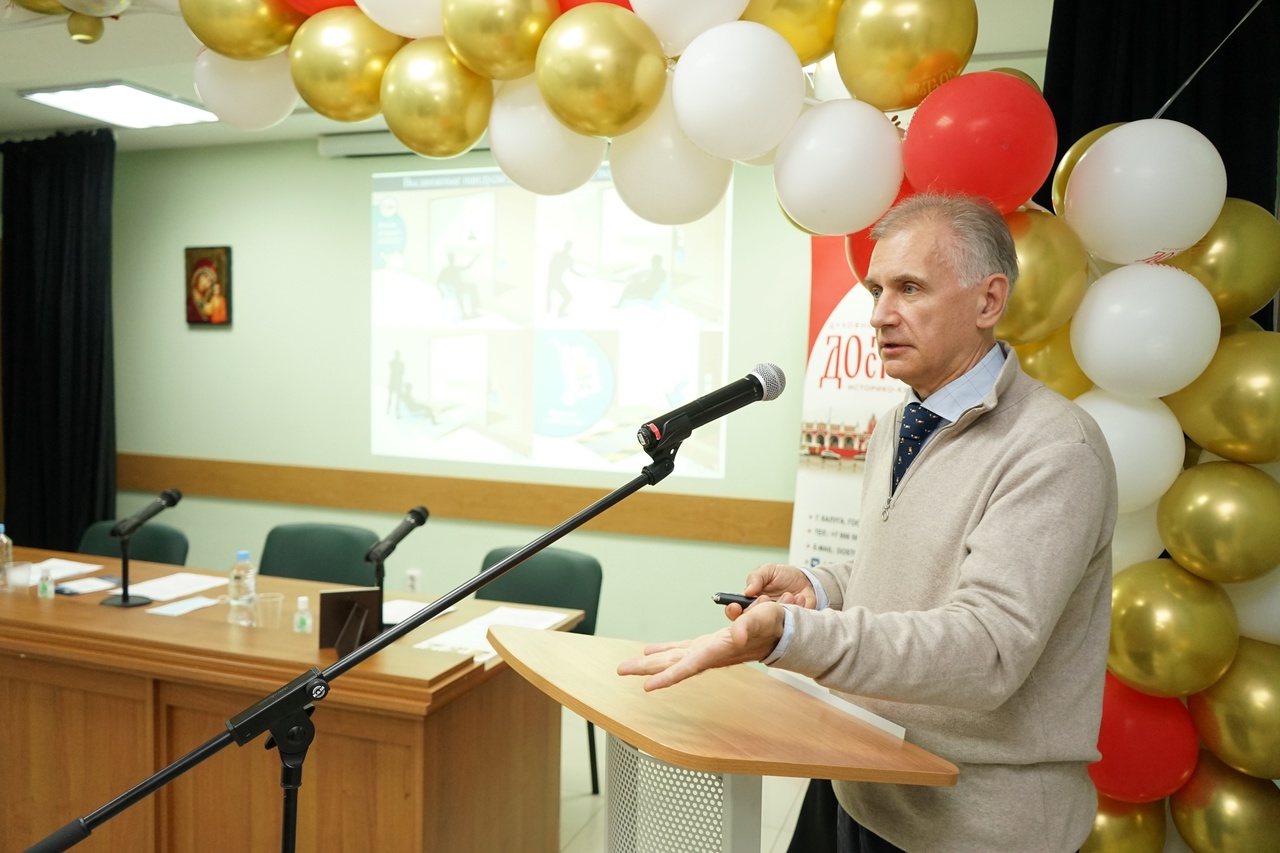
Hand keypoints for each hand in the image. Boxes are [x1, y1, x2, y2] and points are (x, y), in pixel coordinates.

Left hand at [617, 602, 784, 690]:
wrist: (782, 631)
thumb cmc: (773, 624)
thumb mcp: (762, 619)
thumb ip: (749, 626)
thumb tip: (737, 634)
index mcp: (719, 651)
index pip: (689, 666)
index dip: (668, 677)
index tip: (648, 687)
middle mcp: (710, 654)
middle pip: (673, 665)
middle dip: (648, 669)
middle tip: (622, 671)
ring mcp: (707, 650)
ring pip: (673, 659)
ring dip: (651, 663)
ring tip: (628, 666)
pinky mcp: (707, 644)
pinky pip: (681, 650)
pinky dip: (665, 651)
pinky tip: (651, 651)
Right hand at [723, 563, 815, 619]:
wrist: (808, 581)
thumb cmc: (785, 576)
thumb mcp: (768, 570)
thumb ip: (756, 578)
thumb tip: (747, 591)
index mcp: (751, 602)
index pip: (736, 612)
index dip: (733, 611)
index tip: (735, 607)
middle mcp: (762, 615)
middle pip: (751, 621)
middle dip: (758, 611)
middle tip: (767, 599)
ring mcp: (776, 621)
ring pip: (771, 623)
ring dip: (779, 607)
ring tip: (788, 595)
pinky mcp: (791, 624)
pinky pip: (791, 623)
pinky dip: (796, 608)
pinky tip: (799, 598)